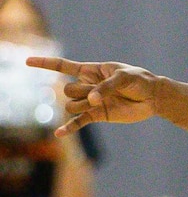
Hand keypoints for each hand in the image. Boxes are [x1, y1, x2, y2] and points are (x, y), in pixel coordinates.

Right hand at [26, 57, 159, 136]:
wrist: (152, 97)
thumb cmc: (139, 81)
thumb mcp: (125, 78)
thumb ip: (106, 87)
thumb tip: (91, 101)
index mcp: (92, 71)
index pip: (64, 67)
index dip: (46, 64)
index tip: (27, 61)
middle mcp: (88, 86)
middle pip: (67, 90)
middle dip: (79, 92)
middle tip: (99, 92)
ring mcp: (91, 101)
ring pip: (71, 106)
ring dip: (81, 106)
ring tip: (98, 103)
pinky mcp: (97, 115)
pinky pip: (78, 122)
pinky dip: (68, 128)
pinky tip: (59, 134)